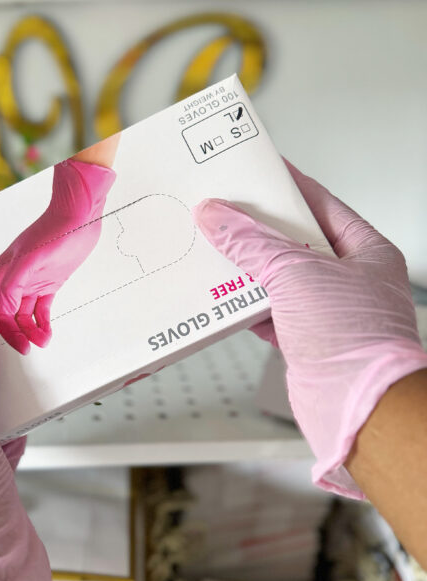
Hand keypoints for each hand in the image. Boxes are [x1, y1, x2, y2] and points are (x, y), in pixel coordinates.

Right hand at [0, 159, 115, 353]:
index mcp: (3, 271)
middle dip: (13, 334)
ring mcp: (31, 282)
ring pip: (23, 315)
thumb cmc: (55, 229)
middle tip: (24, 348)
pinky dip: (42, 323)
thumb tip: (4, 308)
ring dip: (30, 331)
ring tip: (41, 341)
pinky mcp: (48, 283)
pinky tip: (47, 332)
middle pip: (5, 315)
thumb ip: (13, 284)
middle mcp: (14, 279)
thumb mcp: (30, 258)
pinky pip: (40, 310)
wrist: (80, 218)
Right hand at [193, 160, 426, 497]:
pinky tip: (222, 300)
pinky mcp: (305, 341)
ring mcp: (326, 312)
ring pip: (277, 279)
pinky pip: (268, 313)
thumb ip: (253, 243)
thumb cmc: (358, 343)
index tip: (255, 170)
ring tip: (215, 249)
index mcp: (364, 251)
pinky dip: (243, 307)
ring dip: (245, 269)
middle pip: (294, 241)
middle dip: (256, 229)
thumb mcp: (297, 274)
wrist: (361, 410)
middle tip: (223, 210)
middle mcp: (348, 280)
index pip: (319, 203)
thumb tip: (219, 216)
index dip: (286, 185)